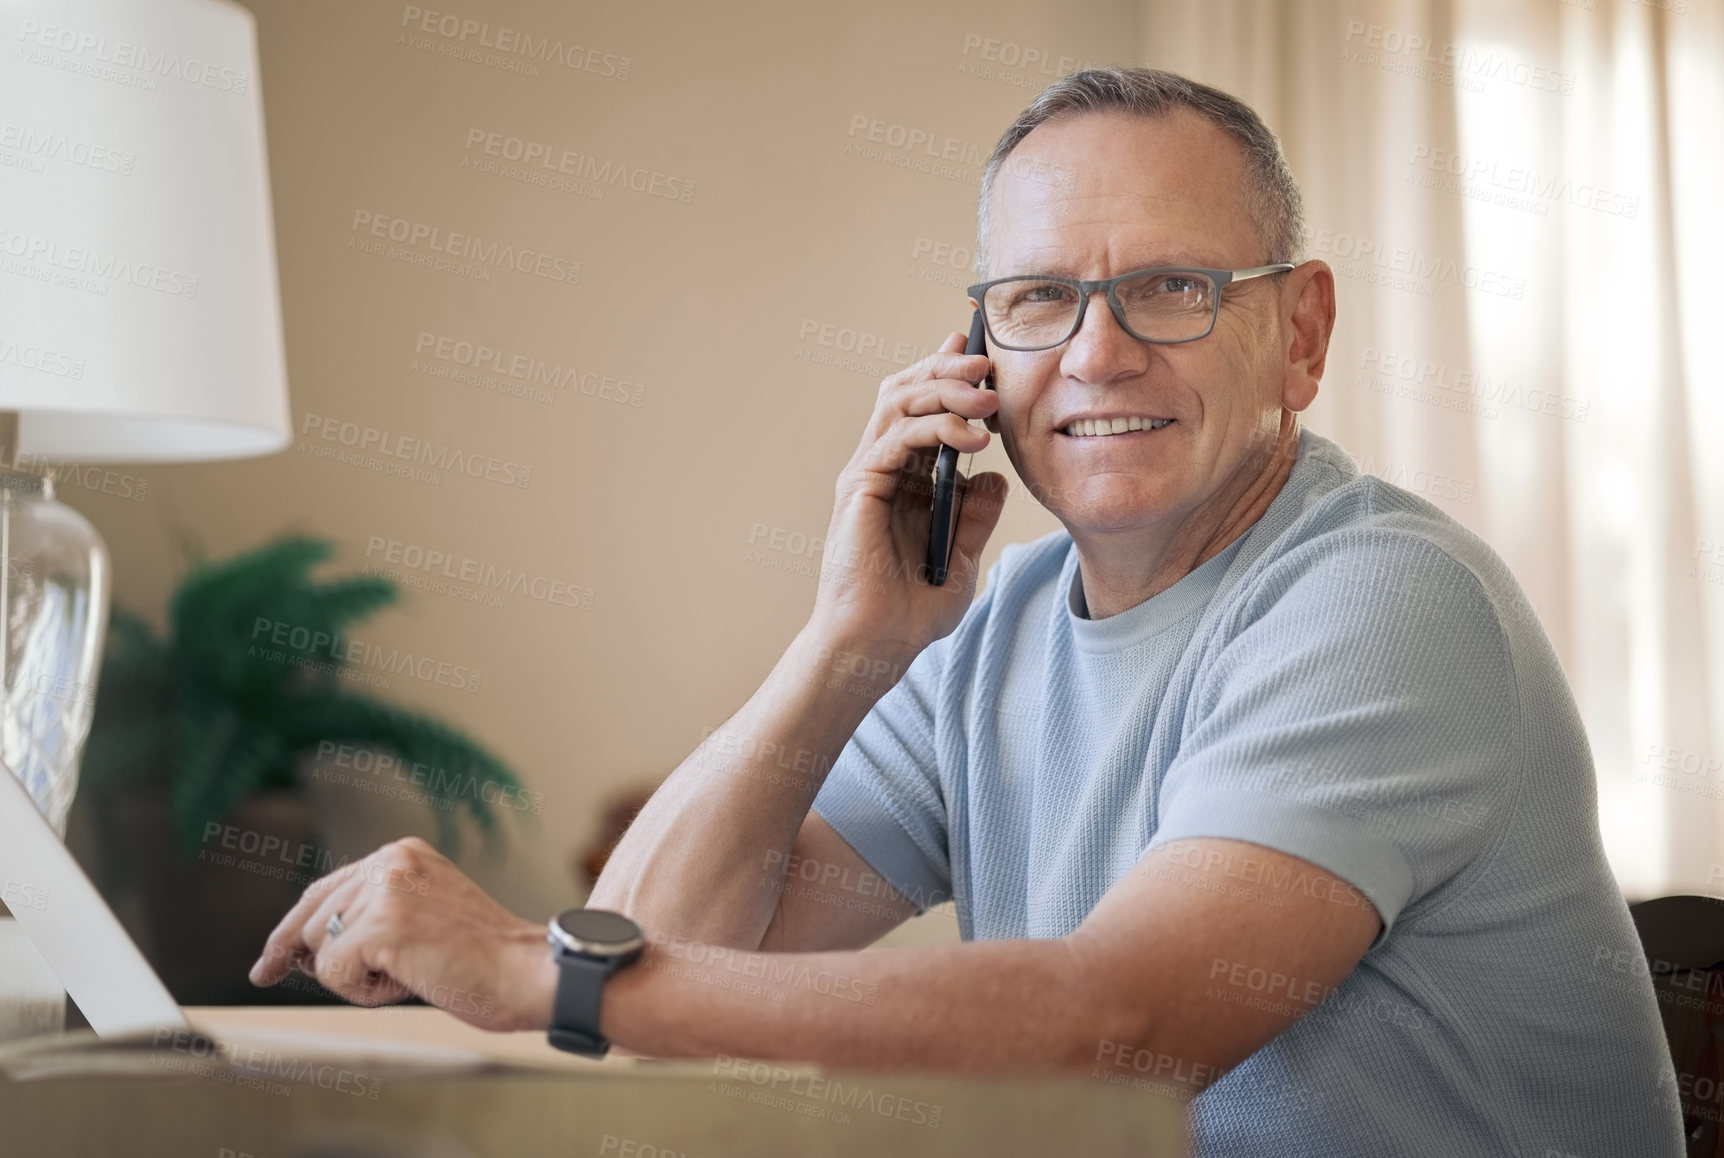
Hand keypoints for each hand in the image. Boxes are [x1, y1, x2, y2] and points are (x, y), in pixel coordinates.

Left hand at [249, 837, 555, 1032]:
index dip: (292, 928)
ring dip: (358, 977)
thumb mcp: (424, 918)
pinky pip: (334, 973)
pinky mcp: (382, 925)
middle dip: (312, 957)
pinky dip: (365, 992)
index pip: (326, 889)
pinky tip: (409, 981)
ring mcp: (386, 889)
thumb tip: (301, 950)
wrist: (527, 972)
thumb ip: (374, 916)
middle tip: (297, 975)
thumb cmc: (486, 959)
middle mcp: (391, 860)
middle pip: (313, 918)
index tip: (270, 961)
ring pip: (320, 948)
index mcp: (404, 854)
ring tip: (414, 972)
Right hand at [810, 330, 1010, 657]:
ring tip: (987, 399)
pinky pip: (895, 439)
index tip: (980, 353)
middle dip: (949, 370)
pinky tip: (970, 441)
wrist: (876, 644)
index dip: (946, 374)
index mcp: (904, 477)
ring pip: (898, 403)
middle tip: (990, 365)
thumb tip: (994, 477)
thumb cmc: (910, 609)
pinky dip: (934, 428)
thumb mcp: (963, 557)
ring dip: (945, 391)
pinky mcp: (859, 488)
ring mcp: (867, 474)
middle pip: (906, 391)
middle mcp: (881, 467)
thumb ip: (976, 515)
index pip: (921, 408)